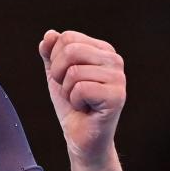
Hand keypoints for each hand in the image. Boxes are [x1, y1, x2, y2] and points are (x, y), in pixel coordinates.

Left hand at [38, 29, 125, 166]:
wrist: (80, 136)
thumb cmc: (70, 103)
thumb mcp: (55, 74)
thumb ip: (50, 52)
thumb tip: (50, 34)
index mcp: (102, 50)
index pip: (67, 37)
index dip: (55, 59)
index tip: (64, 77)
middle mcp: (115, 60)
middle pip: (70, 50)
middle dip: (58, 73)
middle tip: (69, 89)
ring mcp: (119, 78)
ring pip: (74, 71)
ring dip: (68, 90)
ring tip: (80, 100)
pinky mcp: (117, 96)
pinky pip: (81, 89)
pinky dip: (75, 101)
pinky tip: (86, 108)